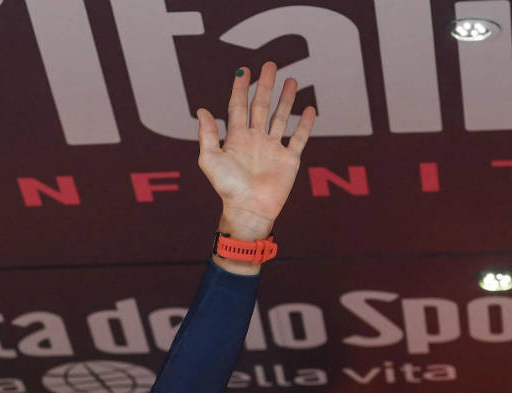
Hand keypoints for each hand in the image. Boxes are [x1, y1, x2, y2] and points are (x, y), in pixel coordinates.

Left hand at [196, 62, 315, 237]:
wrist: (249, 209)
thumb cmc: (227, 187)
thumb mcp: (210, 159)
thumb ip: (208, 135)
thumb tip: (202, 110)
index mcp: (236, 138)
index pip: (238, 107)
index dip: (240, 89)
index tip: (243, 70)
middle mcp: (255, 140)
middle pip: (261, 106)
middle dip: (265, 86)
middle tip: (270, 65)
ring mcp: (273, 148)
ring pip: (280, 117)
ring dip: (286, 99)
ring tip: (291, 80)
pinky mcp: (289, 159)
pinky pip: (299, 138)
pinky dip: (305, 124)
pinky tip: (309, 109)